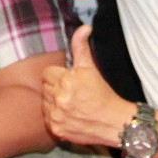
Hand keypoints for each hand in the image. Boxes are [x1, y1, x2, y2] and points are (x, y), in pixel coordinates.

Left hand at [40, 26, 131, 147]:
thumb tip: (84, 27)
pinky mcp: (56, 129)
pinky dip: (56, 118)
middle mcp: (58, 98)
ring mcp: (56, 115)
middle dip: (56, 89)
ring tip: (72, 105)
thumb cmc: (103, 94)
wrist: (113, 123)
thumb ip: (81, 47)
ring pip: (44, 104)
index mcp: (65, 81)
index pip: (47, 73)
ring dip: (54, 103)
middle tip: (72, 93)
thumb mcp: (91, 68)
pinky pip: (48, 119)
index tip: (69, 81)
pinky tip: (70, 116)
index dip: (58, 75)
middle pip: (45, 88)